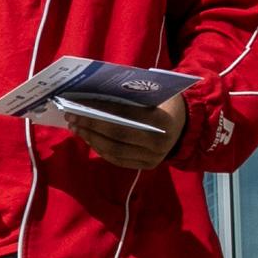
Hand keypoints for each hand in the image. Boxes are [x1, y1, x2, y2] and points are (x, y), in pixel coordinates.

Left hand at [63, 93, 187, 169]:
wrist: (186, 124)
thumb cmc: (165, 102)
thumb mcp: (155, 92)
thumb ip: (131, 94)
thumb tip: (95, 92)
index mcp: (162, 121)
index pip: (125, 115)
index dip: (101, 110)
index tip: (80, 103)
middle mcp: (159, 144)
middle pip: (117, 136)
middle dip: (91, 125)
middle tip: (72, 115)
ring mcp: (153, 158)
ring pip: (115, 151)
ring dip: (91, 138)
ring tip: (75, 126)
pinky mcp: (147, 166)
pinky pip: (118, 160)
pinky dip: (100, 149)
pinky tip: (88, 138)